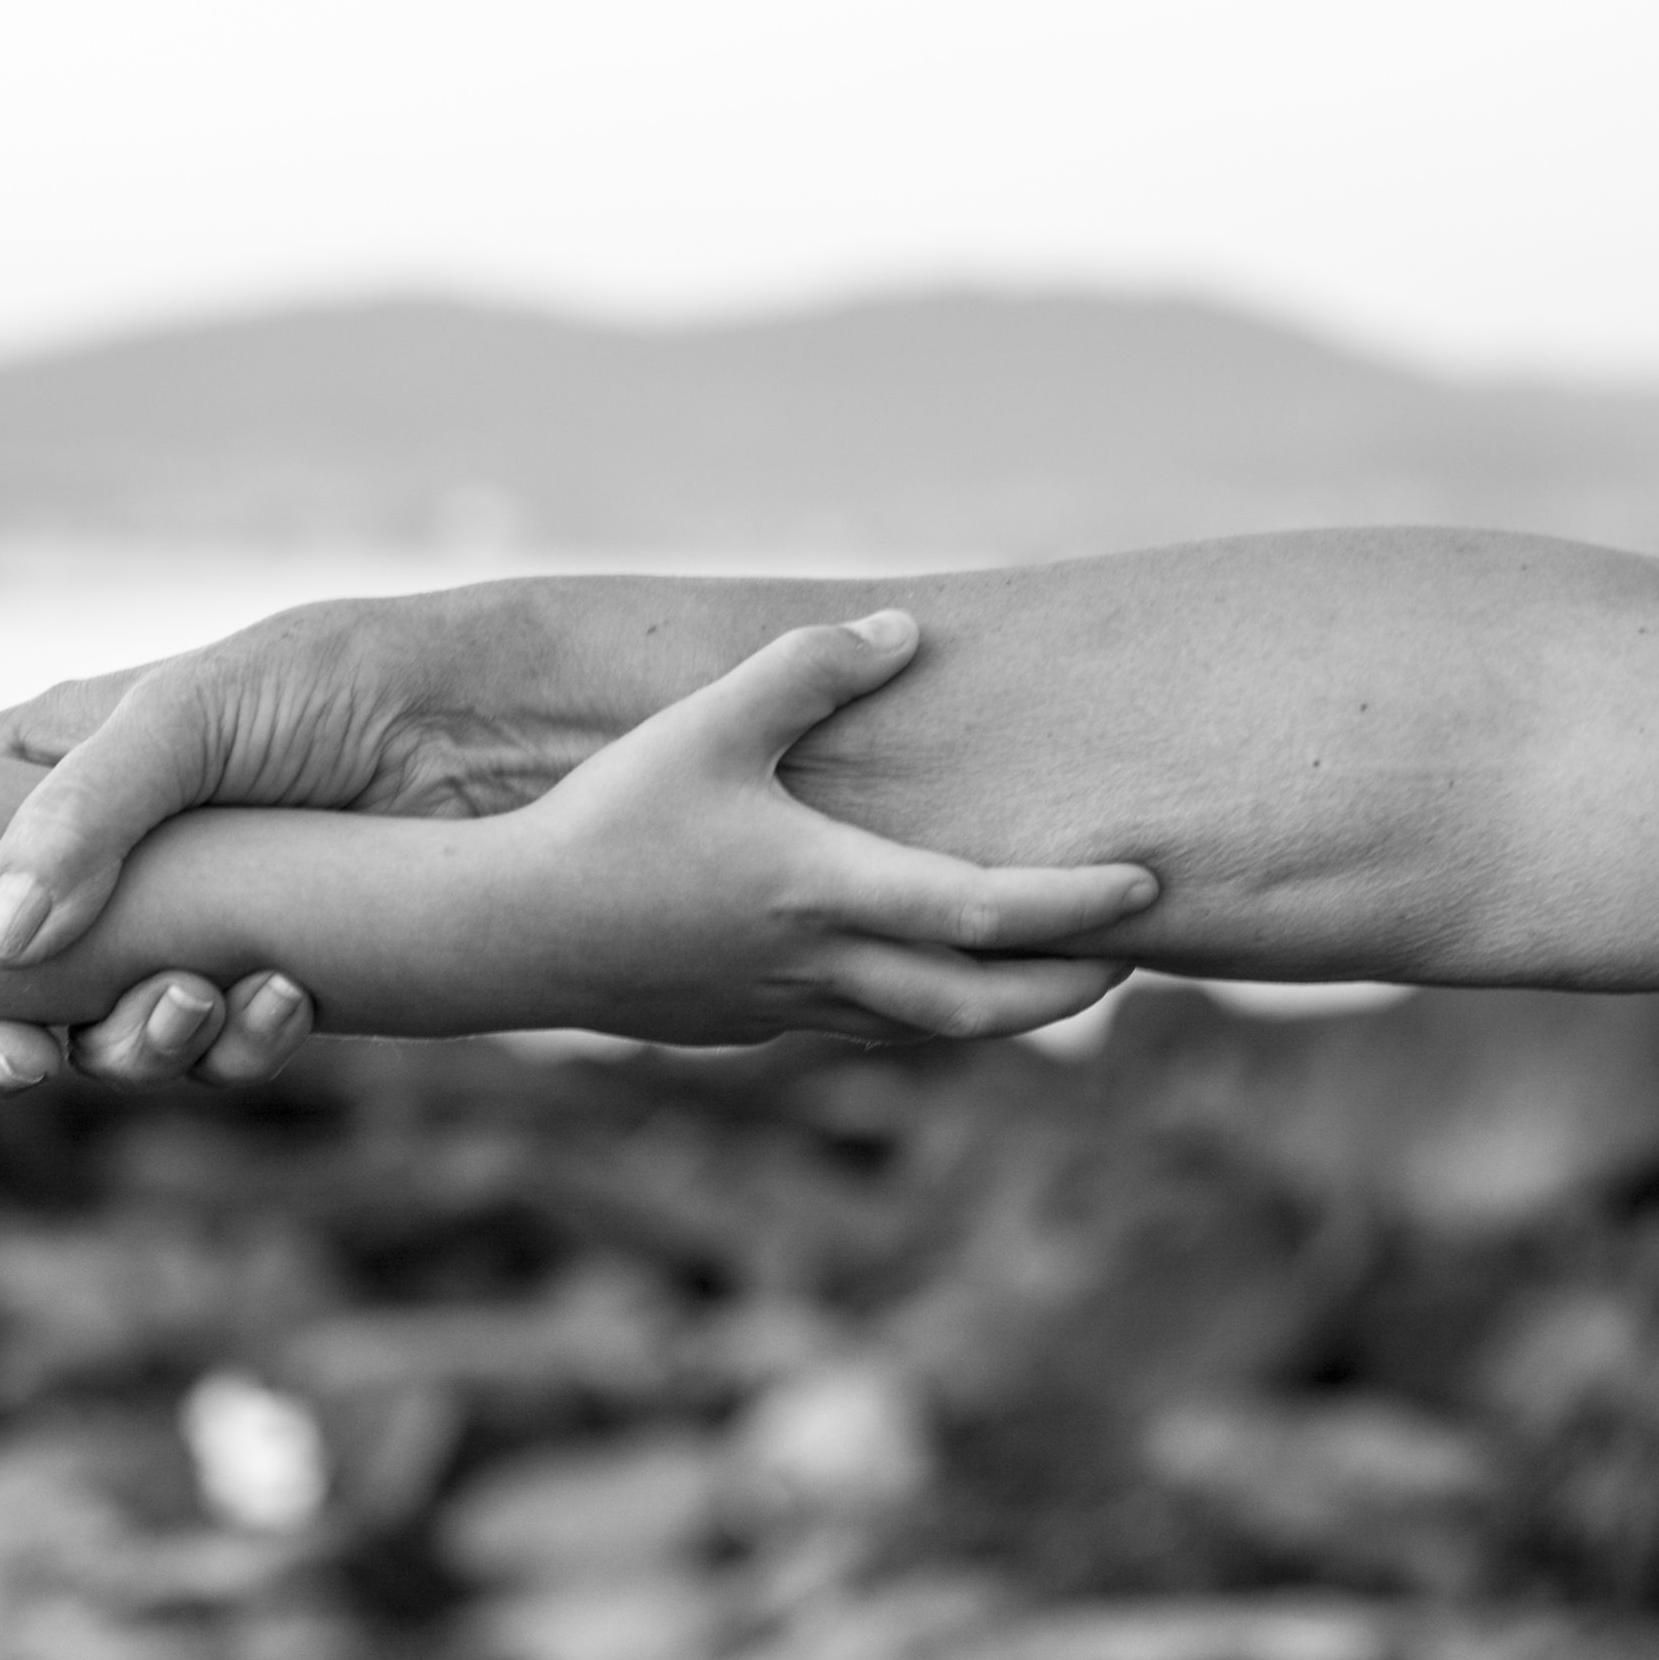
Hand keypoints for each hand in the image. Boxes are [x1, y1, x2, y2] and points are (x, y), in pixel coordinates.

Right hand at [0, 595, 511, 1096]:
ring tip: (194, 998)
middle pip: (5, 978)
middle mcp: (109, 858)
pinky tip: (285, 995)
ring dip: (138, 1040)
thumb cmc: (339, 681)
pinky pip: (223, 1046)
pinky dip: (241, 1041)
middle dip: (10, 1035)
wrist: (502, 730)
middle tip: (26, 1060)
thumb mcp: (192, 713)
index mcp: (55, 768)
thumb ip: (82, 816)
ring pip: (110, 1028)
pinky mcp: (273, 975)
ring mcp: (189, 924)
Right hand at [465, 610, 1155, 1043]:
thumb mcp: (707, 723)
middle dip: (1074, 987)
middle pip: (988, 1010)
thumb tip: (902, 631)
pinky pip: (869, 1024)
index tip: (1149, 884)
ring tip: (1056, 961)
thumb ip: (807, 667)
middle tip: (1136, 952)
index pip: (987, 913)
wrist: (510, 935)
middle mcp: (825, 968)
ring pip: (932, 1028)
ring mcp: (791, 1009)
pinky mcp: (753, 1025)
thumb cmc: (609, 821)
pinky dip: (928, 1005)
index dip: (1078, 905)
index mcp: (827, 892)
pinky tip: (929, 967)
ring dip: (1007, 1002)